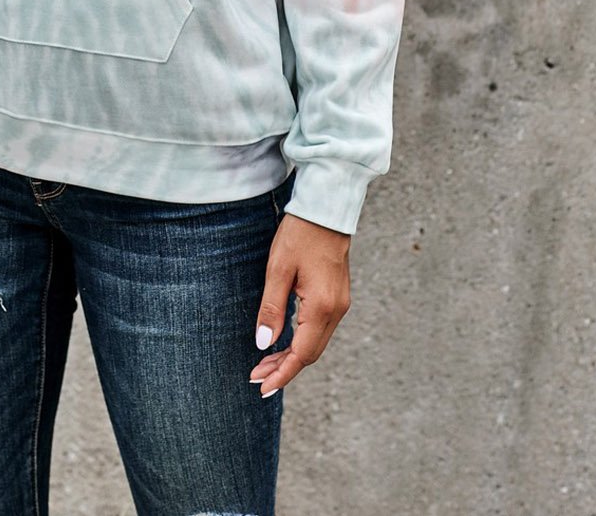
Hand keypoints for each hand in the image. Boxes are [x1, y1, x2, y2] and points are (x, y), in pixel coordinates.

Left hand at [249, 212, 351, 396]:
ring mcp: (340, 303)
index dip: (281, 374)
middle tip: (256, 377)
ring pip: (315, 342)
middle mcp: (336, 310)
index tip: (262, 388)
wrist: (326, 208)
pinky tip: (284, 341)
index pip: (302, 354)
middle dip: (283, 368)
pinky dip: (301, 340)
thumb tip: (263, 344)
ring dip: (291, 355)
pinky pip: (320, 328)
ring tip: (264, 363)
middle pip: (310, 353)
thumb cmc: (300, 234)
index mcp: (322, 307)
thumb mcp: (278, 269)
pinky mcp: (337, 295)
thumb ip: (271, 309)